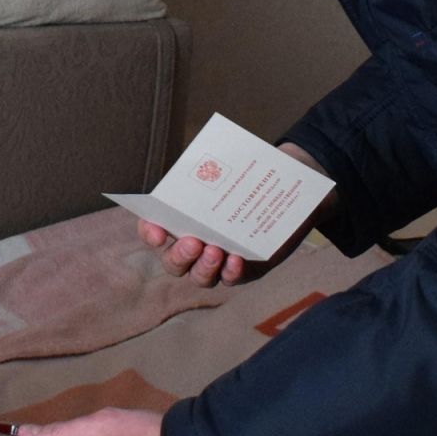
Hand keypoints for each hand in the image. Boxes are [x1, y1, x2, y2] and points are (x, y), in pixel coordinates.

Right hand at [137, 142, 329, 285]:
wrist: (287, 191)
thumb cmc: (249, 176)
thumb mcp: (232, 167)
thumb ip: (218, 165)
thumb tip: (211, 157)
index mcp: (181, 219)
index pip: (153, 231)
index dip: (149, 233)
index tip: (155, 229)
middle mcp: (193, 244)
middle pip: (174, 261)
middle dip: (179, 255)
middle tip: (192, 242)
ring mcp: (217, 261)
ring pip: (199, 276)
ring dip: (203, 267)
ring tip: (214, 252)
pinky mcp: (243, 270)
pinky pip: (231, 278)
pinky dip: (230, 272)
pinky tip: (235, 260)